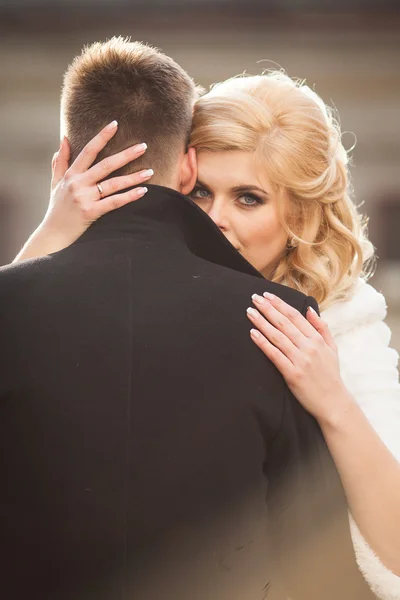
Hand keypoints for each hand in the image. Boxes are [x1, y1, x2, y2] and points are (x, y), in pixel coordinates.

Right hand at [44, 120, 152, 246]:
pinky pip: (114, 202)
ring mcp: (84, 198)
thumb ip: (60, 162)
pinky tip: (143, 191)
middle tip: (143, 146)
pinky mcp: (91, 212)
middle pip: (106, 165)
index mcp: (71, 174)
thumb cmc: (57, 208)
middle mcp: (78, 183)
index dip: (102, 136)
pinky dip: (129, 196)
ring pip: (113, 184)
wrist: (53, 233)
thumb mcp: (56, 183)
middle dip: (126, 154)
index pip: (88, 150)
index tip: (115, 124)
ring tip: (150, 172)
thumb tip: (63, 140)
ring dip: (133, 177)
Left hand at [246, 292, 353, 424]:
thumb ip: (321, 328)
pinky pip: (274, 355)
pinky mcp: (292, 374)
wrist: (333, 402)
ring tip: (250, 312)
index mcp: (317, 339)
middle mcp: (309, 347)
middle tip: (254, 298)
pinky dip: (263, 343)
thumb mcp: (332, 348)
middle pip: (284, 323)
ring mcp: (300, 360)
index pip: (295, 316)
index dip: (280, 304)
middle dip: (268, 308)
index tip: (268, 295)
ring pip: (277, 336)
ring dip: (262, 322)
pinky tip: (253, 333)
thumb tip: (310, 309)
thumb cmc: (330, 375)